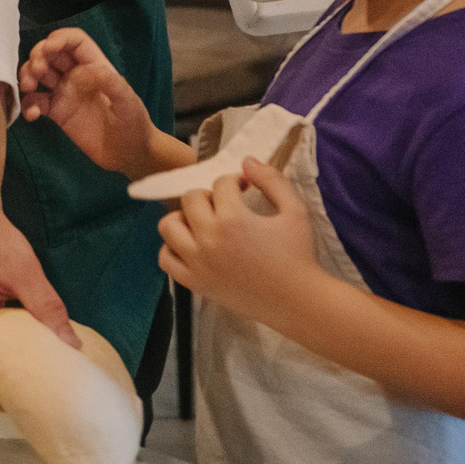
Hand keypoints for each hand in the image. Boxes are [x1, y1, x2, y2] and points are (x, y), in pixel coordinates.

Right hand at [18, 29, 159, 176]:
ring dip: (27, 75)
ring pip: (38, 74)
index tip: (49, 49)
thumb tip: (89, 69)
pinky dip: (28, 104)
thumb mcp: (128, 102)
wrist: (129, 154)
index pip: (74, 41)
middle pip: (50, 53)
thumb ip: (112, 83)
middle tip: (37, 72)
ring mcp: (65, 93)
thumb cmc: (134, 123)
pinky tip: (32, 115)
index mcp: (94, 66)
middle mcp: (77, 75)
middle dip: (38, 56)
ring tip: (28, 87)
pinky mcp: (57, 112)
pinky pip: (36, 102)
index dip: (60, 38)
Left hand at [156, 159, 320, 323]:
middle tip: (227, 205)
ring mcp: (198, 264)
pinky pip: (166, 259)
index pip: (220, 184)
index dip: (235, 181)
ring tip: (205, 223)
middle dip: (209, 195)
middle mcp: (209, 240)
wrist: (297, 302)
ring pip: (168, 226)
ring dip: (184, 217)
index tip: (246, 189)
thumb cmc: (299, 255)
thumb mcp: (294, 210)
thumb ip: (271, 180)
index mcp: (233, 220)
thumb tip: (246, 161)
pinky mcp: (195, 283)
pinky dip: (173, 248)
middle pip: (190, 199)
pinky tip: (194, 246)